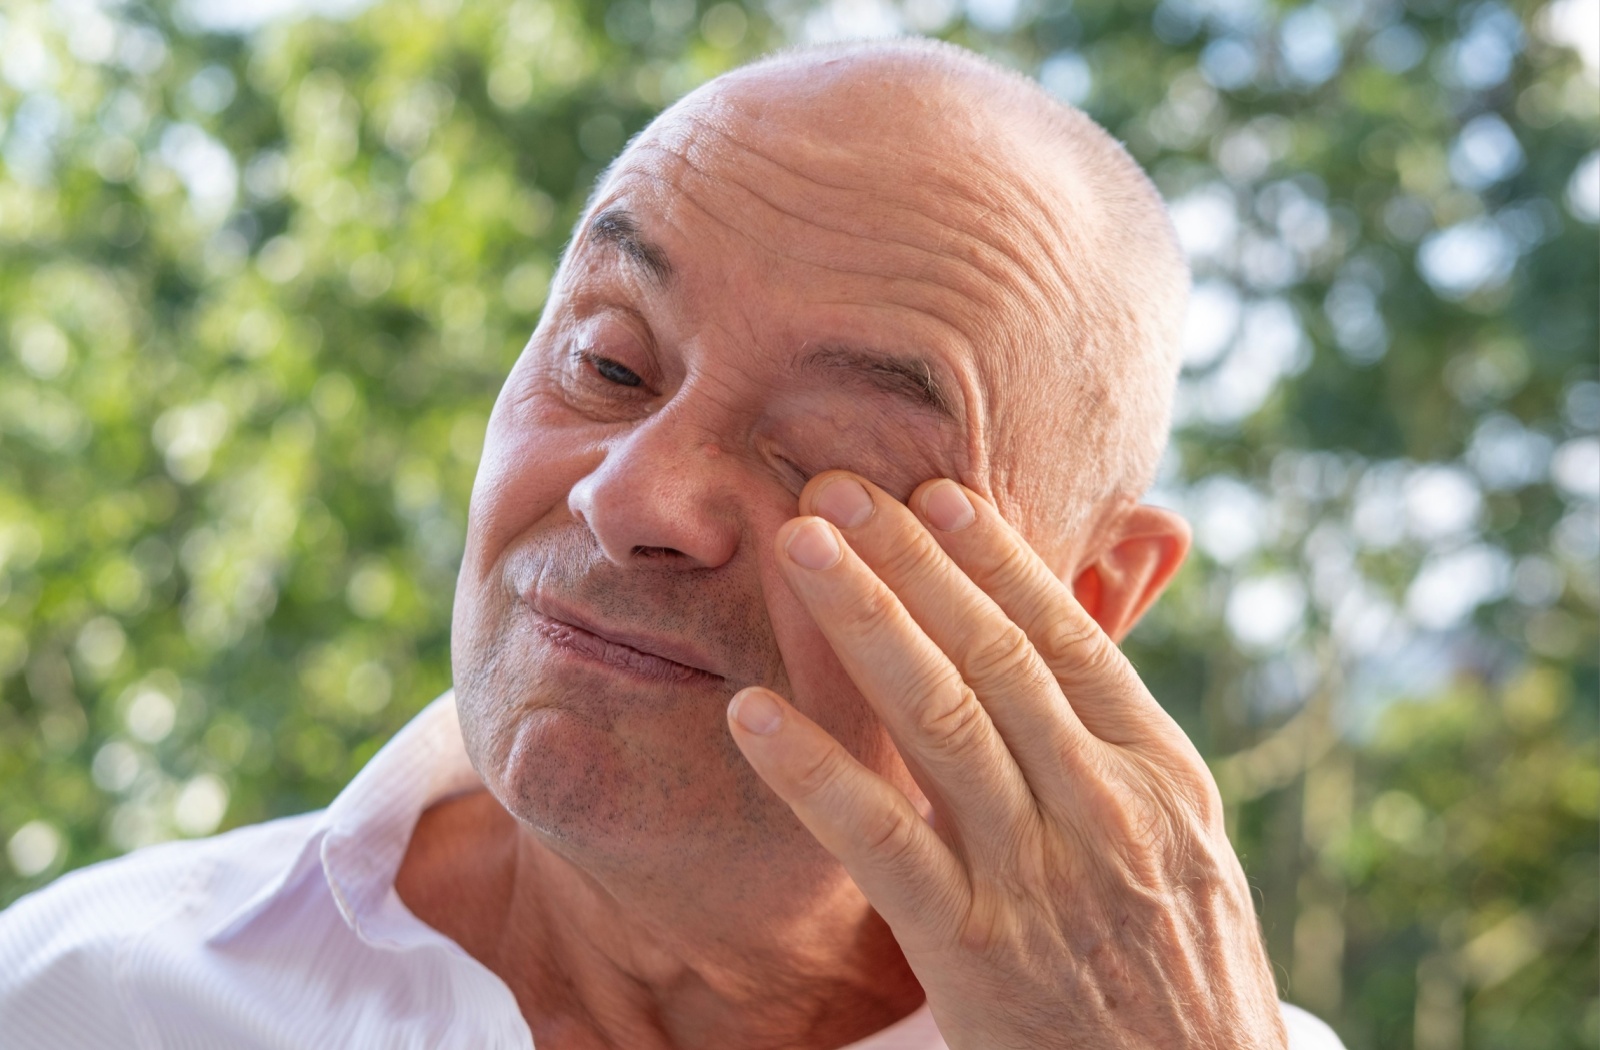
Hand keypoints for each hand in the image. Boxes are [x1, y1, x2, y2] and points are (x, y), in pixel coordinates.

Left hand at [727, 473, 1285, 1049]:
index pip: (1065, 636)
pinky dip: (814, 772)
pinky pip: (881, 842)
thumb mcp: (1180, 839)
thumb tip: (1057, 638)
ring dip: (865, 620)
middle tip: (837, 486)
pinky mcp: (974, 949)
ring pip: (941, 719)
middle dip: (911, 560)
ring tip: (801, 546)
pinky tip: (753, 713)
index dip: (994, 557)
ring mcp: (1039, 875)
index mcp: (1159, 769)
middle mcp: (1104, 804)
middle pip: (993, 655)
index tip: (933, 489)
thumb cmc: (1177, 964)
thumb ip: (1114, 740)